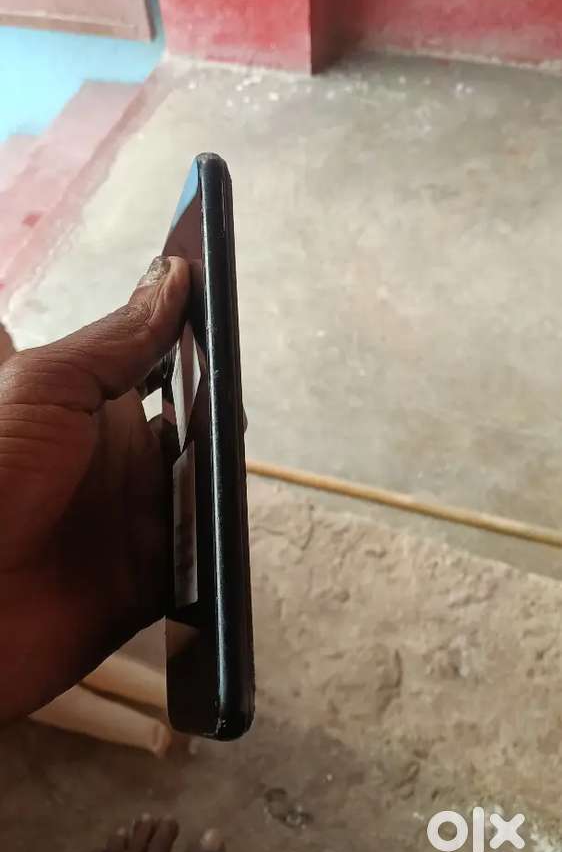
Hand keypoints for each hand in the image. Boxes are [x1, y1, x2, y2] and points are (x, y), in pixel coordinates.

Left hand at [0, 256, 188, 721]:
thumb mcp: (43, 384)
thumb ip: (117, 340)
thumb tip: (172, 275)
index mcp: (83, 405)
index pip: (144, 361)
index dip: (181, 338)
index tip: (219, 312)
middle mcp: (112, 457)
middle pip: (188, 422)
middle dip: (217, 409)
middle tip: (234, 398)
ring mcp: (132, 516)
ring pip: (202, 483)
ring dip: (222, 470)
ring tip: (233, 453)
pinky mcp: (149, 576)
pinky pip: (200, 553)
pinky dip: (220, 538)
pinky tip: (229, 515)